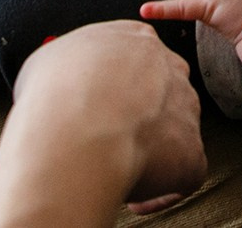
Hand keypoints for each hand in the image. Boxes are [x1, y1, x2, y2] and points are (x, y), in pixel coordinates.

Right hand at [0, 20, 204, 226]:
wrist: (76, 127)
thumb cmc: (56, 92)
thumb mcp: (49, 60)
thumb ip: (68, 65)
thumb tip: (56, 80)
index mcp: (135, 40)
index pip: (138, 59)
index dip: (121, 86)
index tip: (103, 106)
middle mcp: (169, 68)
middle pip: (164, 91)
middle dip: (142, 116)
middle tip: (111, 137)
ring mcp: (186, 109)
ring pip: (176, 130)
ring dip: (153, 151)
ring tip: (119, 168)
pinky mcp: (192, 151)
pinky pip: (185, 174)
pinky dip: (162, 191)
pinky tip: (134, 200)